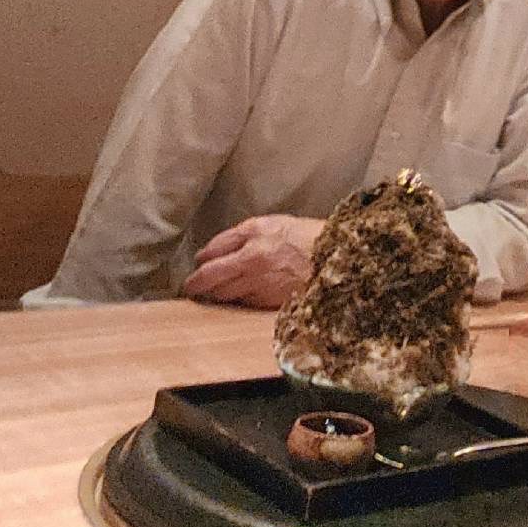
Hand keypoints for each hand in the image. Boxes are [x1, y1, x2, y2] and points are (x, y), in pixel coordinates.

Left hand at [183, 214, 323, 308]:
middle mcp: (252, 259)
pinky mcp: (268, 301)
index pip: (214, 248)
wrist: (337, 259)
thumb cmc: (308, 237)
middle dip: (196, 283)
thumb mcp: (275, 223)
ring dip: (213, 295)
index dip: (203, 258)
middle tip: (189, 288)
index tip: (198, 263)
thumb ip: (245, 234)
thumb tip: (216, 251)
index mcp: (254, 234)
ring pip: (224, 293)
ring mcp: (260, 282)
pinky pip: (243, 303)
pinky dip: (236, 301)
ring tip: (207, 295)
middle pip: (211, 275)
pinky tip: (235, 299)